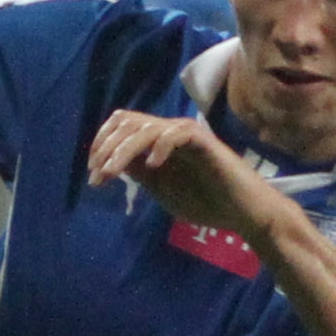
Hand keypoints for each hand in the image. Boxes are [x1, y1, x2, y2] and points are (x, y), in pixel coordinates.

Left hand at [83, 109, 281, 242]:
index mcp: (158, 143)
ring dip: (123, 150)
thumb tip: (110, 163)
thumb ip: (141, 175)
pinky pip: (176, 134)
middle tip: (97, 174)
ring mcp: (187, 135)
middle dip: (106, 146)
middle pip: (128, 121)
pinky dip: (160, 147)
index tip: (92, 172)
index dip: (102, 143)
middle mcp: (170, 133)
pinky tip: (153, 166)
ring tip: (111, 172)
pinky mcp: (205, 143)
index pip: (123, 125)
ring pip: (146, 128)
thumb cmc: (207, 203)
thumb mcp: (163, 190)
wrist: (243, 214)